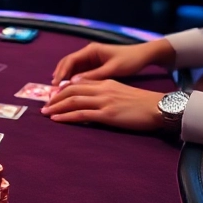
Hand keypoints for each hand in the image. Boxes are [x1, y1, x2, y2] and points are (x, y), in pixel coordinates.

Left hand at [40, 80, 165, 130]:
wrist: (158, 108)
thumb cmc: (143, 104)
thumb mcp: (122, 92)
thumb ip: (107, 93)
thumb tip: (93, 101)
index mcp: (106, 83)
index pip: (79, 83)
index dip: (64, 89)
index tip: (53, 96)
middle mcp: (103, 89)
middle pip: (72, 90)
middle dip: (56, 98)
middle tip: (45, 105)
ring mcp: (104, 101)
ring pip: (74, 101)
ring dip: (56, 107)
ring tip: (45, 112)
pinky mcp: (107, 114)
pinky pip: (82, 114)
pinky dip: (66, 116)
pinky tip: (57, 119)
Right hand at [50, 38, 174, 85]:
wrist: (143, 56)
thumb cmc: (129, 60)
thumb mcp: (112, 69)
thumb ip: (93, 76)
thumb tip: (73, 83)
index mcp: (91, 50)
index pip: (70, 61)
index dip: (61, 73)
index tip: (55, 85)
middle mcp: (88, 53)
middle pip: (68, 64)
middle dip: (59, 76)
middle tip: (53, 90)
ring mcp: (91, 59)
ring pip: (73, 69)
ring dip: (65, 79)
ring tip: (58, 92)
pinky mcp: (95, 66)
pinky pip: (80, 73)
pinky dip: (74, 81)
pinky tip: (70, 91)